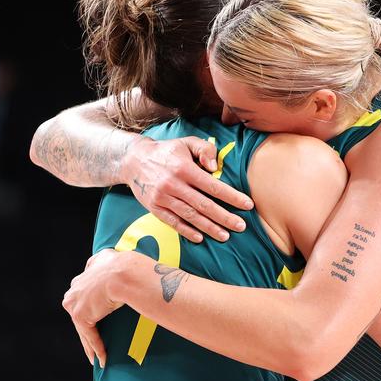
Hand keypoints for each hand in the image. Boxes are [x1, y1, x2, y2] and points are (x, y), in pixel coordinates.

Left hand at [62, 250, 124, 367]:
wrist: (124, 273)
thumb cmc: (123, 265)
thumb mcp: (108, 257)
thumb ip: (101, 260)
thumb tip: (102, 258)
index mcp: (81, 277)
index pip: (83, 298)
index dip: (91, 310)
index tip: (97, 319)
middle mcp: (74, 290)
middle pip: (81, 314)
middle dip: (87, 328)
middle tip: (95, 342)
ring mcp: (75, 303)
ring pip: (84, 328)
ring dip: (91, 345)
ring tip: (98, 357)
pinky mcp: (80, 315)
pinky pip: (89, 335)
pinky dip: (97, 348)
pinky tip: (102, 358)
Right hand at [120, 136, 253, 242]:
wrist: (133, 160)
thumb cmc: (167, 151)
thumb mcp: (186, 142)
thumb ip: (205, 150)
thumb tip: (216, 167)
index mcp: (184, 168)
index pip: (213, 186)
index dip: (232, 197)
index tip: (247, 205)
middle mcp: (173, 185)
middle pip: (204, 205)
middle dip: (224, 217)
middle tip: (241, 226)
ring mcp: (162, 198)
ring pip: (190, 216)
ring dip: (209, 228)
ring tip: (225, 235)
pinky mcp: (154, 208)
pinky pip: (172, 222)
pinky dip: (186, 231)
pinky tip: (200, 238)